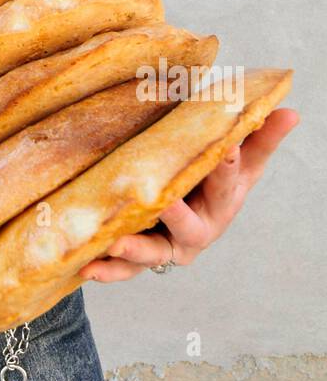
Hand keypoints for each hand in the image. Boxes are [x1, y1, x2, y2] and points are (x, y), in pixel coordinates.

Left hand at [78, 107, 299, 283]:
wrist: (189, 219)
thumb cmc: (214, 182)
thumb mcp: (240, 162)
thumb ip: (261, 137)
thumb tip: (291, 110)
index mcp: (223, 201)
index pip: (228, 181)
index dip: (229, 165)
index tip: (226, 146)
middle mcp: (198, 229)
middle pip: (192, 224)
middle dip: (180, 213)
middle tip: (167, 200)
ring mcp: (170, 247)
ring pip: (155, 253)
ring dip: (137, 250)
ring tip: (117, 242)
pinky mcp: (143, 258)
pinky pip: (125, 269)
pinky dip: (108, 270)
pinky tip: (89, 268)